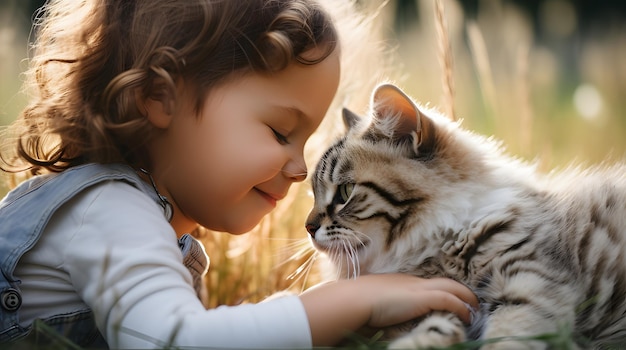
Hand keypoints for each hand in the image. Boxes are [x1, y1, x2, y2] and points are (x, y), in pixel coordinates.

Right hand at [300, 273, 477, 345]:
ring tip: (475, 309)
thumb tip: (376, 316)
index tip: (448, 298)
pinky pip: (450, 299)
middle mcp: (413, 282)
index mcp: (401, 282)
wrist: (355, 299)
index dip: (440, 290)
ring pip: (452, 287)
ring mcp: (418, 288)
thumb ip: (378, 305)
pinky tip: (467, 316)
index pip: (427, 284)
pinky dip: (461, 307)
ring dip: (467, 298)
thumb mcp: (371, 301)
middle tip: (472, 302)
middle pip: (444, 281)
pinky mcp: (423, 298)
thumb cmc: (357, 302)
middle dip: (461, 290)